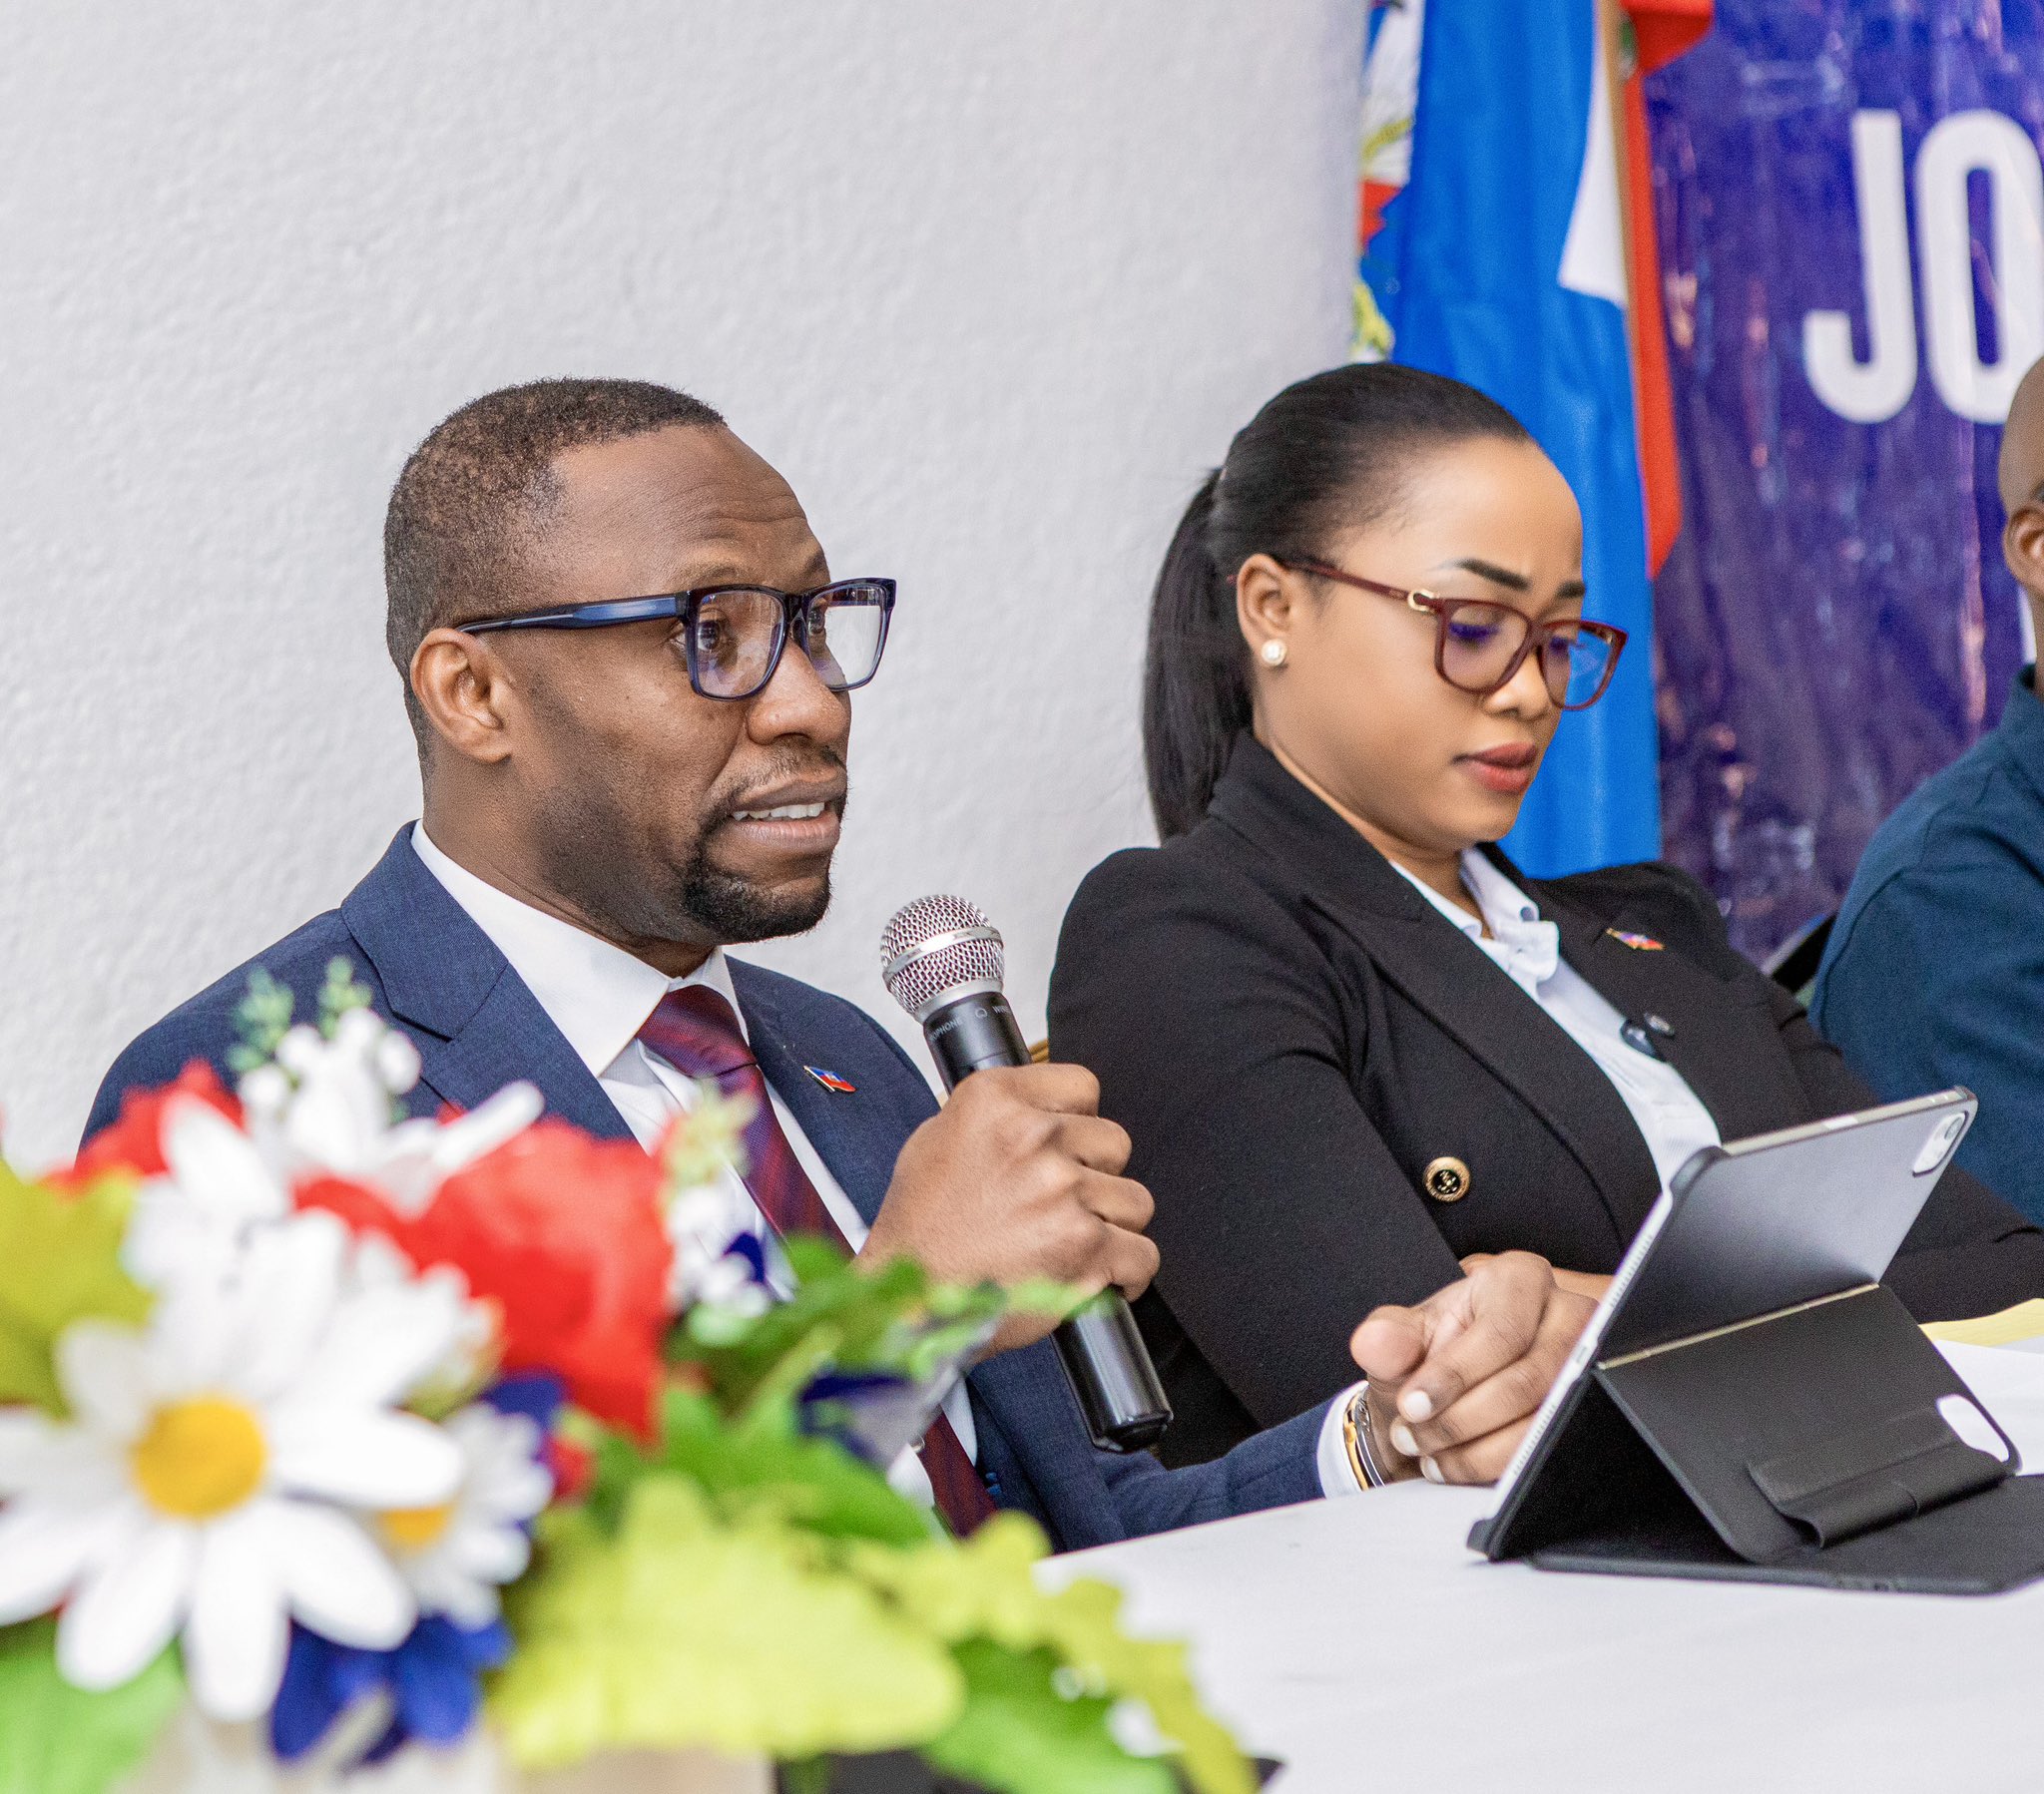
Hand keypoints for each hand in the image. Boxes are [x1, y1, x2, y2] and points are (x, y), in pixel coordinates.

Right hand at [862, 1062, 1158, 1353]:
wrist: (911, 1301)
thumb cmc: (919, 1232)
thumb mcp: (936, 1141)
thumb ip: (996, 1118)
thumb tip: (1040, 1113)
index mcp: (995, 1102)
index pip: (1082, 1087)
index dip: (1078, 1123)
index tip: (1070, 1146)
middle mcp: (1033, 1138)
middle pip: (1114, 1143)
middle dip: (1095, 1176)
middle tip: (1061, 1205)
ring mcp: (1064, 1190)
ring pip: (1134, 1200)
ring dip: (1112, 1226)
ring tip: (1073, 1244)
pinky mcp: (1087, 1244)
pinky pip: (1142, 1253)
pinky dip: (1127, 1272)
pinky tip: (1100, 1276)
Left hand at [1348, 1251, 1594, 1484]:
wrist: (1447, 1388)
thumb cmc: (1431, 1351)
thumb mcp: (1401, 1338)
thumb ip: (1387, 1337)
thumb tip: (1374, 1341)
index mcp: (1519, 1278)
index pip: (1500, 1332)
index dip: (1454, 1375)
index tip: (1412, 1405)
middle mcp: (1565, 1314)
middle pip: (1526, 1381)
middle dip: (1460, 1420)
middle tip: (1412, 1436)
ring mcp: (1587, 1363)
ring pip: (1543, 1421)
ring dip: (1477, 1450)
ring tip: (1428, 1452)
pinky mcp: (1588, 1407)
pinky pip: (1552, 1448)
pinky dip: (1496, 1465)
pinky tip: (1456, 1465)